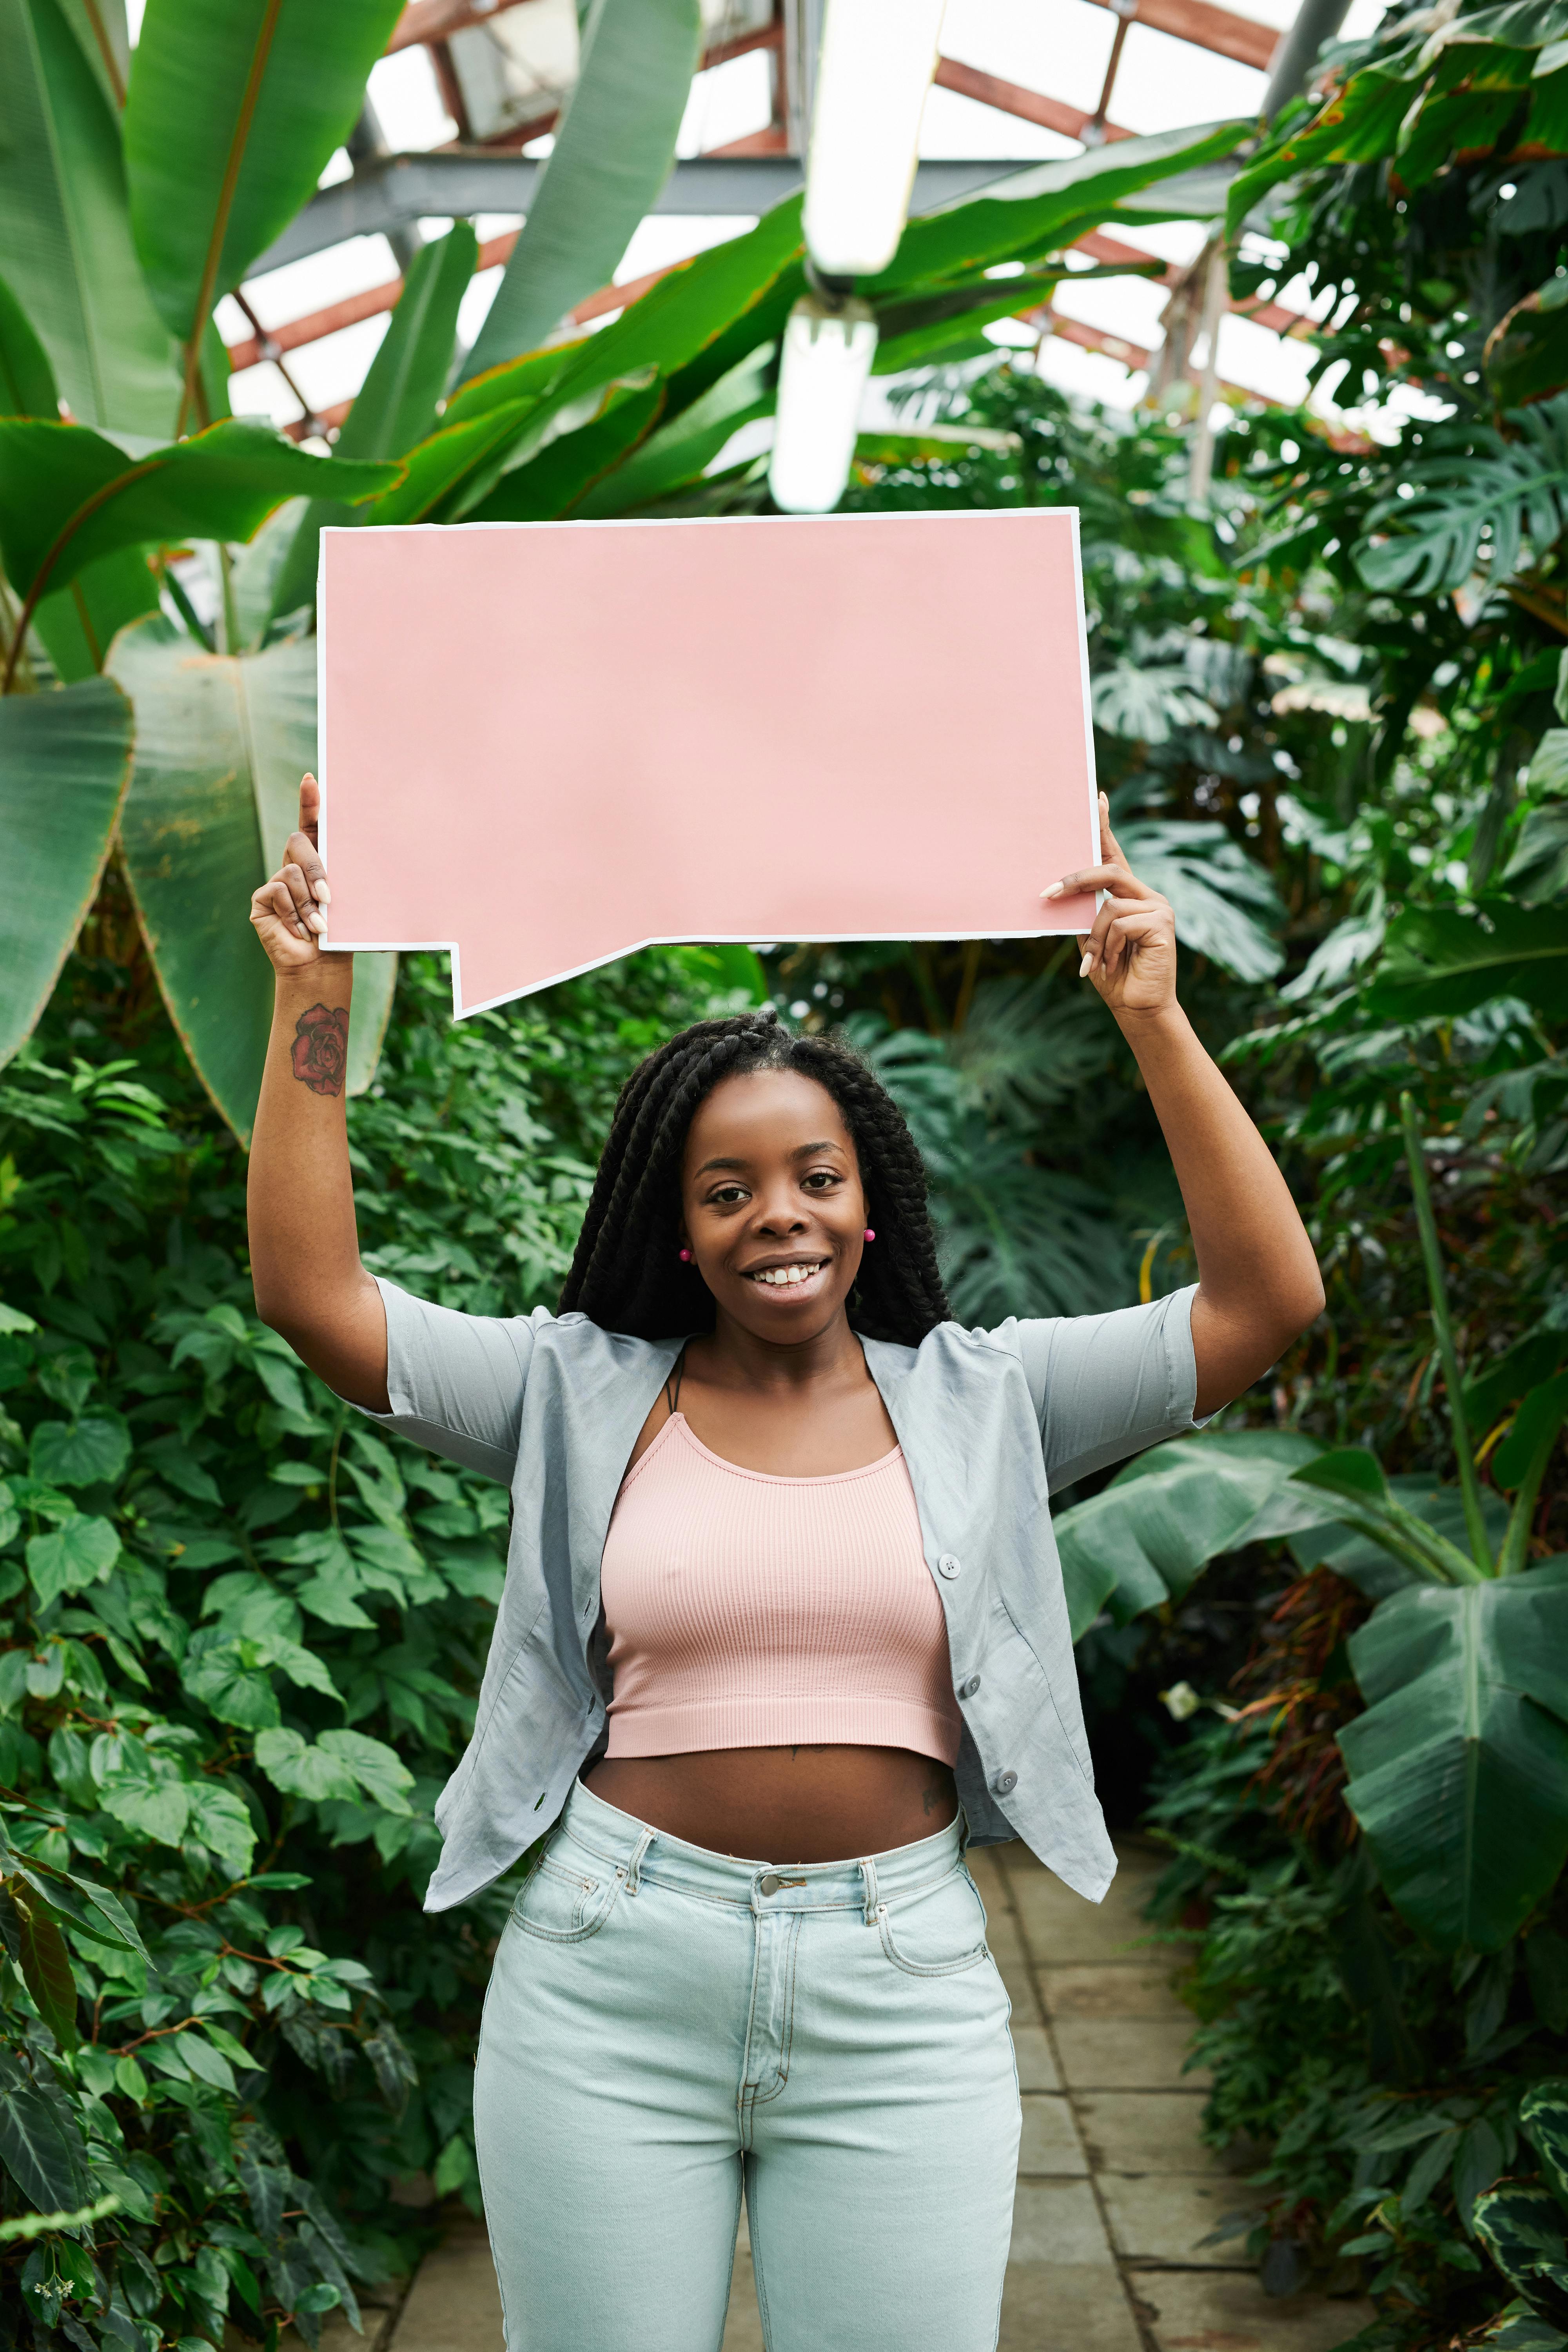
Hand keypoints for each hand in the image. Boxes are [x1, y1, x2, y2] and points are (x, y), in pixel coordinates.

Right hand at [250, 775, 331, 976]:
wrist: (320, 966)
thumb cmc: (339, 936)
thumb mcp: (349, 903)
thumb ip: (348, 880)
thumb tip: (376, 856)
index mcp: (319, 863)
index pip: (313, 826)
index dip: (310, 802)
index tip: (312, 779)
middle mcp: (295, 867)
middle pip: (298, 844)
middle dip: (316, 870)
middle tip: (329, 899)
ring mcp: (276, 882)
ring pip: (290, 873)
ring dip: (308, 904)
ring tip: (318, 926)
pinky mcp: (261, 899)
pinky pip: (277, 891)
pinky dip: (293, 913)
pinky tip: (300, 931)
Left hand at [1044, 791, 1176, 1016]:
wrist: (1137, 1008)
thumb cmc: (1112, 975)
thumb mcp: (1090, 940)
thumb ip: (1083, 914)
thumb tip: (1059, 893)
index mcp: (1129, 896)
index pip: (1115, 855)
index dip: (1105, 827)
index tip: (1096, 798)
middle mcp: (1146, 896)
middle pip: (1108, 870)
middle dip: (1073, 881)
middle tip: (1045, 894)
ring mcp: (1158, 908)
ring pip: (1108, 906)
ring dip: (1093, 939)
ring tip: (1095, 964)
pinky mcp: (1163, 923)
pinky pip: (1120, 922)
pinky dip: (1108, 946)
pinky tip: (1113, 965)